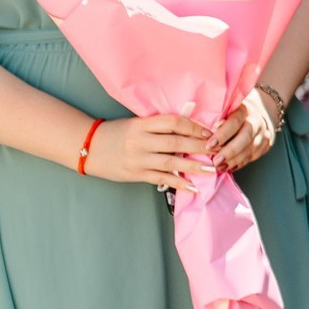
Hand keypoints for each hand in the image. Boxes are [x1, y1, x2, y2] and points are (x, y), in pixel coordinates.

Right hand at [87, 114, 213, 189]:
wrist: (88, 147)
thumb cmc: (117, 134)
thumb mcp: (136, 124)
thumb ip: (159, 126)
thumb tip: (191, 128)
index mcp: (142, 124)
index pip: (174, 122)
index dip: (194, 127)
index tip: (211, 132)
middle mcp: (141, 140)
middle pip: (177, 142)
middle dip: (201, 147)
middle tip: (220, 150)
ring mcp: (138, 158)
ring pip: (172, 162)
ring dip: (195, 166)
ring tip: (213, 169)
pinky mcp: (136, 173)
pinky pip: (162, 178)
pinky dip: (179, 182)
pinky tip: (193, 186)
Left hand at [207, 87, 284, 171]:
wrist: (256, 115)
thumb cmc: (232, 113)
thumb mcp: (224, 110)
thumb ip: (215, 119)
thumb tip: (202, 134)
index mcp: (244, 110)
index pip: (234, 122)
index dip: (222, 134)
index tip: (209, 145)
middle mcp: (256, 122)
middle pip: (245, 138)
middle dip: (229, 151)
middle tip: (215, 161)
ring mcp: (263, 134)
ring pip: (249, 150)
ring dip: (232, 161)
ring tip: (218, 167)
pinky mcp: (266, 146)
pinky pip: (252, 157)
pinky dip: (238, 164)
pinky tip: (227, 168)